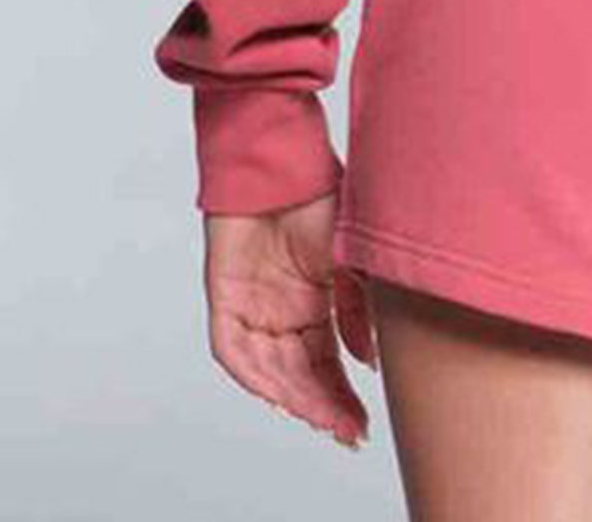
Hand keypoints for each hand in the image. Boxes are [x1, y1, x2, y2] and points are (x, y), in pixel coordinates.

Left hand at [202, 187, 378, 447]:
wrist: (280, 161)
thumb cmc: (318, 193)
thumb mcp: (350, 257)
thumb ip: (355, 308)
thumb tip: (365, 359)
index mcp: (315, 302)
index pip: (328, 362)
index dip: (342, 395)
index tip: (360, 425)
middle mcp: (284, 311)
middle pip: (300, 374)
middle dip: (322, 405)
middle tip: (344, 431)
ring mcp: (253, 307)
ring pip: (269, 370)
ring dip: (293, 396)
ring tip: (317, 417)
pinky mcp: (225, 298)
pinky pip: (234, 350)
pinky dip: (253, 373)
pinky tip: (276, 391)